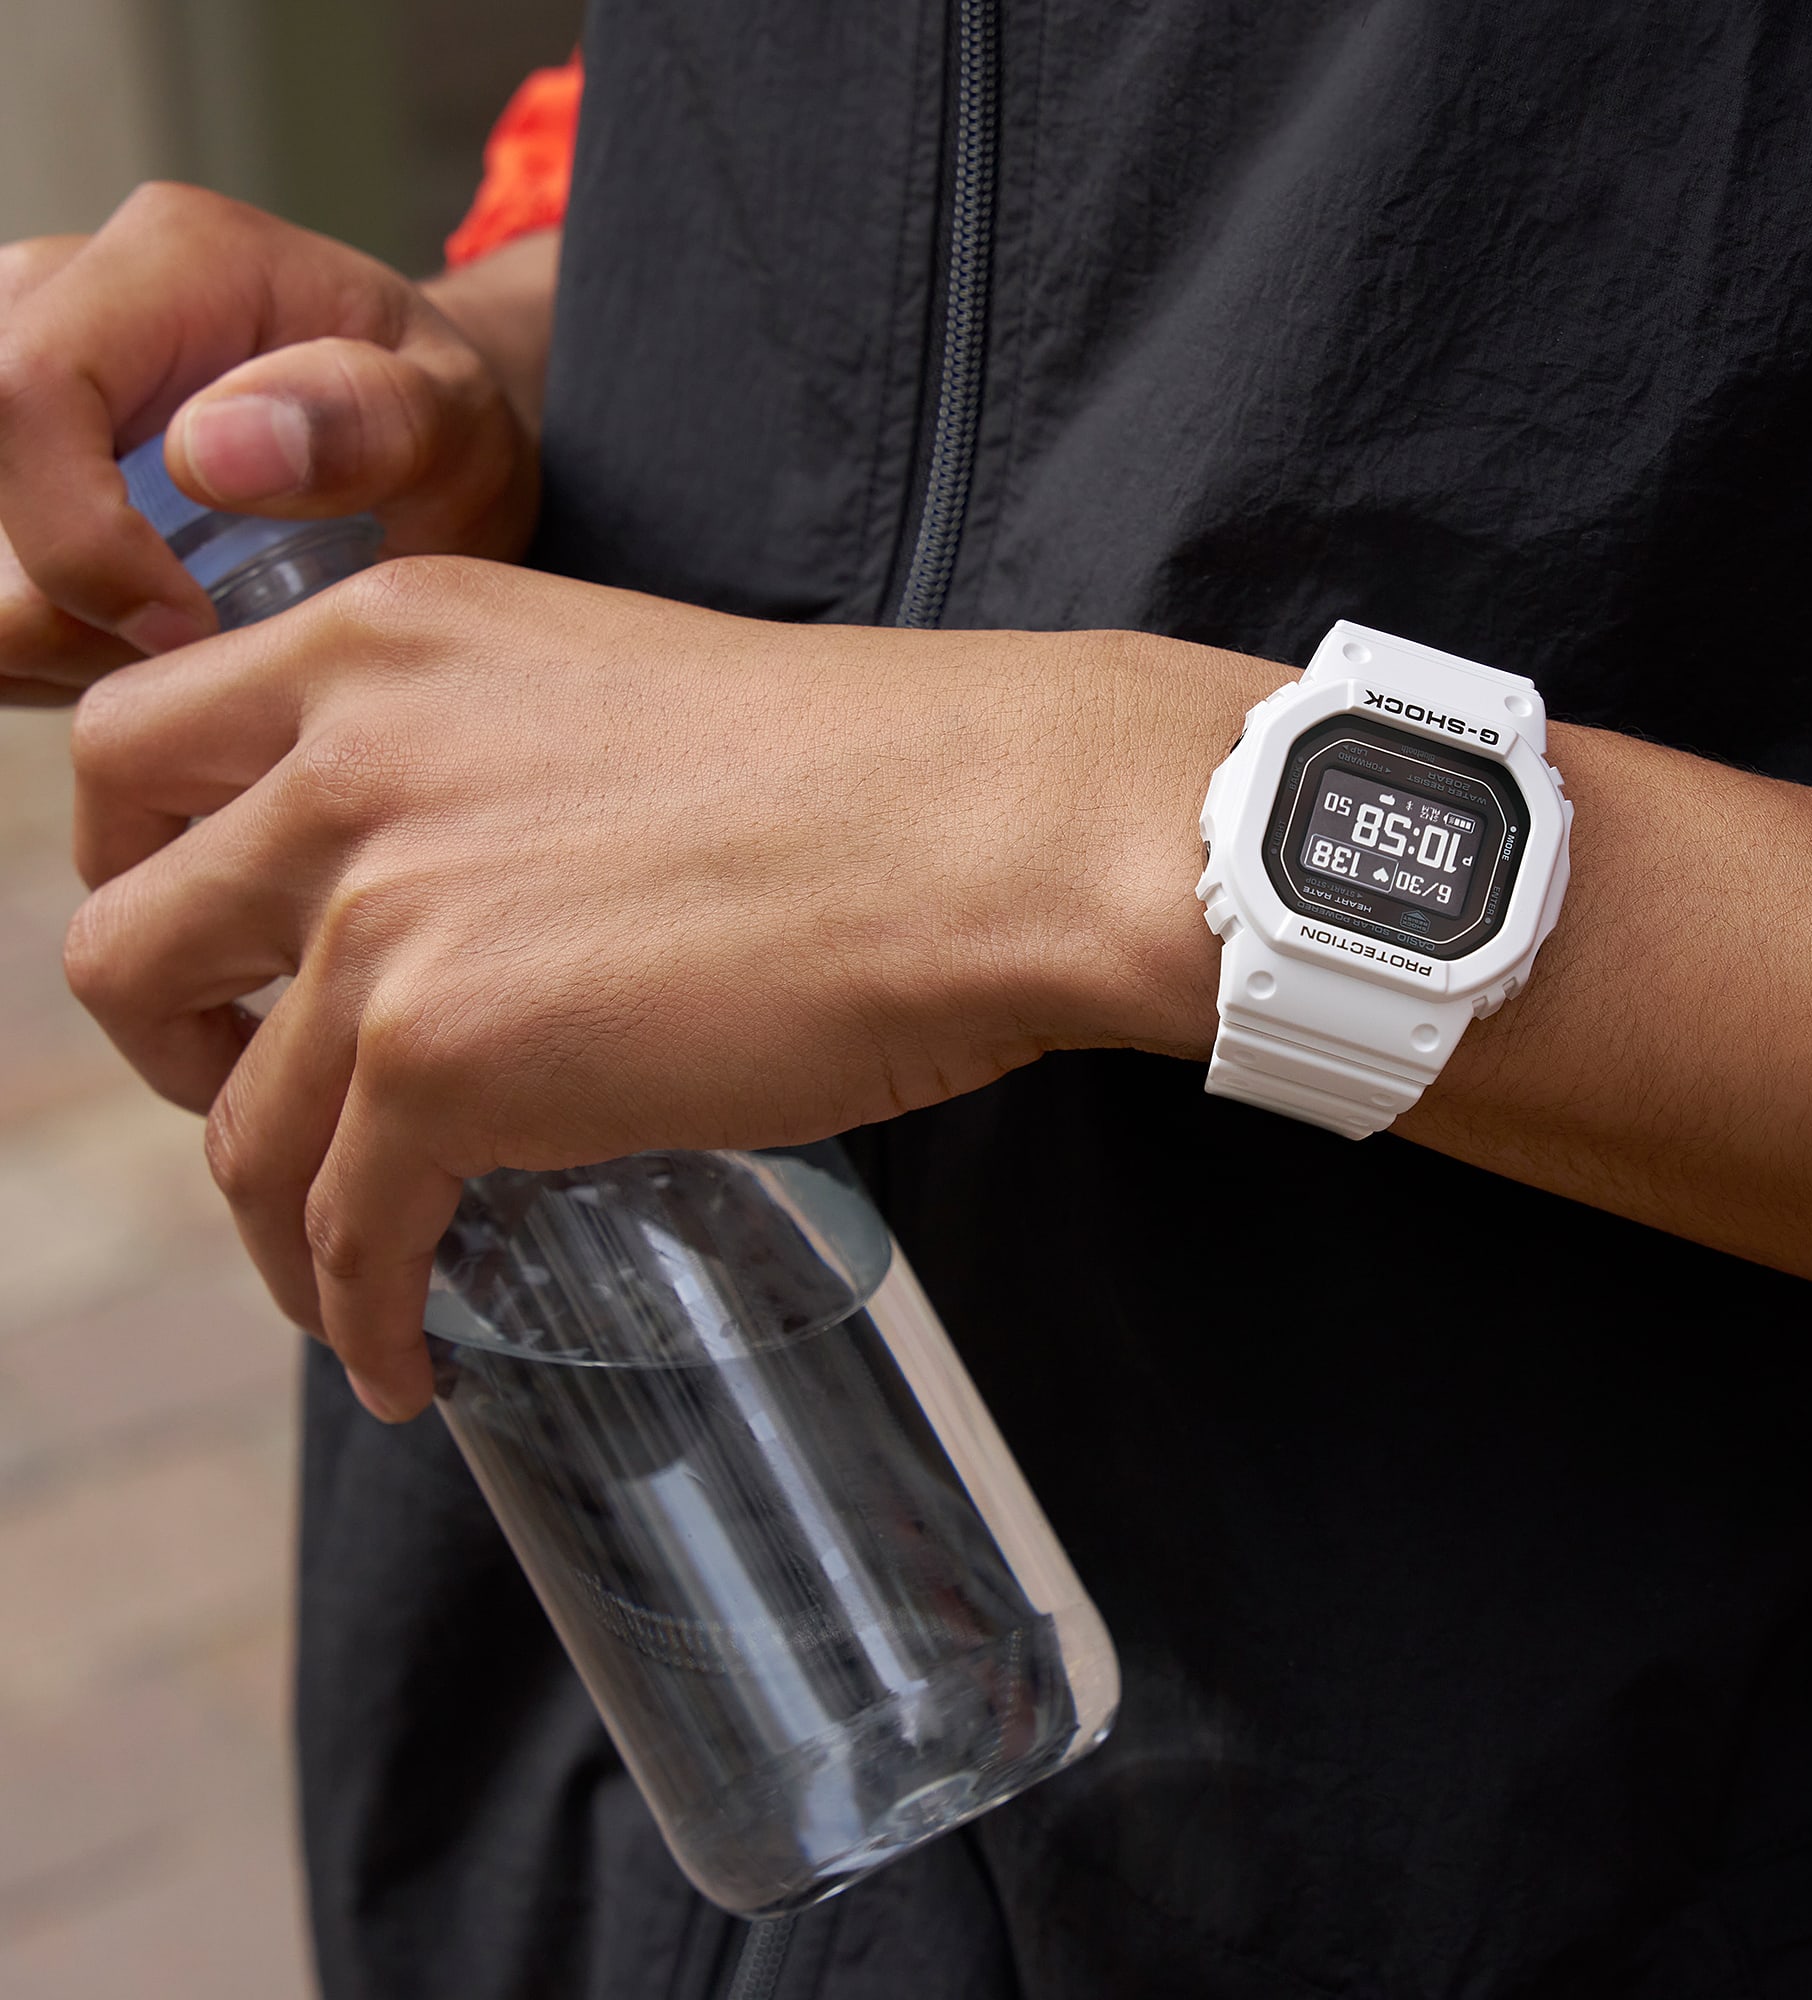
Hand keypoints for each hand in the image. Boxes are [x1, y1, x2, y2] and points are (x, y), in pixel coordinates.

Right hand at [0, 184, 539, 699]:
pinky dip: (58, 643)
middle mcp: (54, 299)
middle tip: (211, 637)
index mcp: (168, 265)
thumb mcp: (456, 421)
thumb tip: (210, 451)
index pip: (24, 394)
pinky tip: (153, 632)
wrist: (419, 440)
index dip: (81, 542)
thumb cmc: (437, 422)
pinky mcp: (4, 475)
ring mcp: (12, 383)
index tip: (189, 627)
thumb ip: (365, 423)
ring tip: (198, 631)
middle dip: (71, 603)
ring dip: (67, 633)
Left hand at [63, 558, 1264, 1418]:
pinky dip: (356, 1313)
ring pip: (229, 1119)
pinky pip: (339, 1230)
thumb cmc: (867, 773)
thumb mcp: (608, 701)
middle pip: (120, 940)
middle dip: (167, 1051)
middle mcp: (344, 758)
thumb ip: (479, 774)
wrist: (989, 830)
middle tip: (262, 1097)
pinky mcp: (443, 1060)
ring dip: (272, 1219)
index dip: (144, 872)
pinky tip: (404, 1352)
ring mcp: (379, 913)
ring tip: (346, 1267)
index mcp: (385, 640)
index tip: (219, 958)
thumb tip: (455, 912)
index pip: (137, 749)